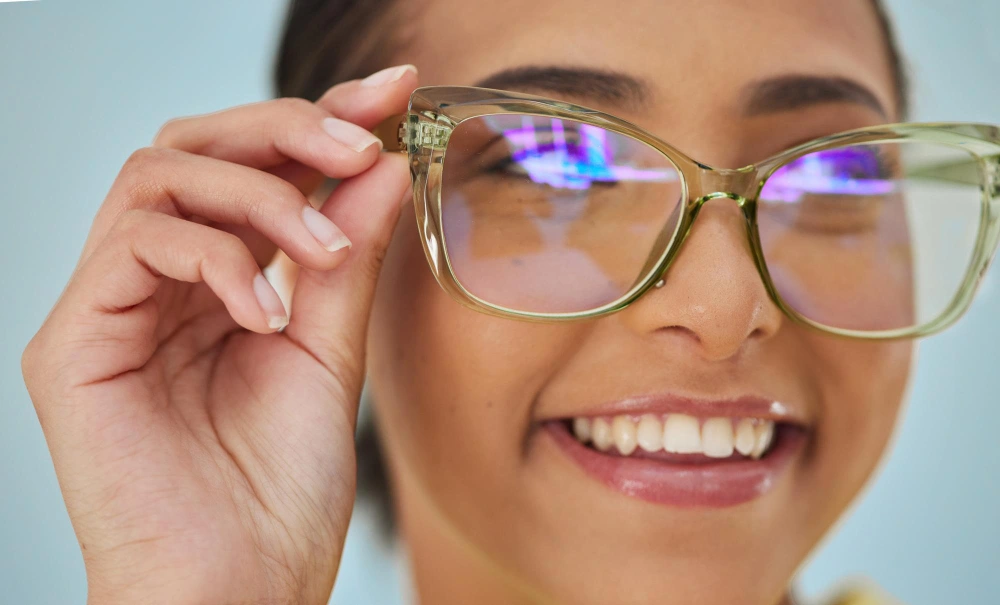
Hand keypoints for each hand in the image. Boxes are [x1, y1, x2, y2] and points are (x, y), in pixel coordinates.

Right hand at [21, 65, 416, 604]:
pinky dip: (215, 258)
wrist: (238, 592)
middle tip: (361, 141)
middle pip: (194, 146)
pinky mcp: (72, 344)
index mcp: (214, 286)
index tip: (392, 90)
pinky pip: (134, 244)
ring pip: (158, 175)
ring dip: (257, 193)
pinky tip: (266, 311)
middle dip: (285, 128)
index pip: (253, 170)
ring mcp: (108, 309)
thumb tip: (380, 165)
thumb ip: (346, 260)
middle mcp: (155, 285)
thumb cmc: (278, 492)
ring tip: (323, 251)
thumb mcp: (331, 353)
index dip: (319, 118)